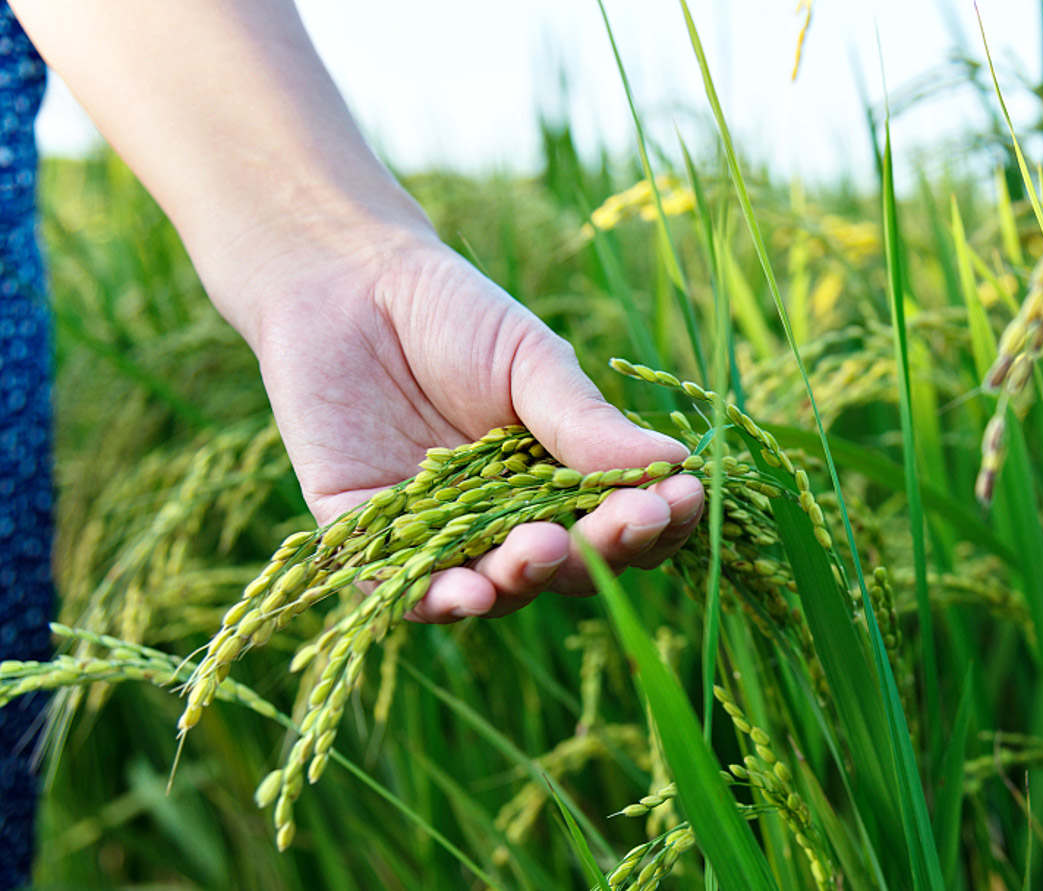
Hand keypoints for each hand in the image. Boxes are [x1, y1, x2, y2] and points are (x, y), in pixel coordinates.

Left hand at [238, 224, 703, 621]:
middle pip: (566, 564)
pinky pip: (399, 587)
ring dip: (521, 578)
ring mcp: (437, 534)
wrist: (343, 278)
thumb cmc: (452, 314)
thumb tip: (675, 465)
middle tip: (627, 521)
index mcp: (557, 481)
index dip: (655, 520)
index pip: (618, 521)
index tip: (684, 496)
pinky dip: (433, 598)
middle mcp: (505, 521)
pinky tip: (467, 594)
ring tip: (539, 550)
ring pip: (492, 585)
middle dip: (599, 549)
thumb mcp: (531, 363)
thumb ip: (585, 422)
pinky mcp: (363, 534)